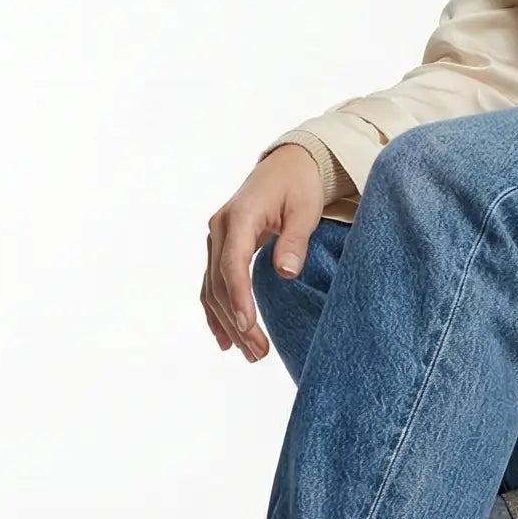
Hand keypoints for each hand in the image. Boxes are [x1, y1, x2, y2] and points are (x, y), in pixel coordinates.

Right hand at [202, 146, 321, 361]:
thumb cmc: (300, 185)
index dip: (238, 298)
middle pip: (219, 282)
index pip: (232, 264)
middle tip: (257, 353)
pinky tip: (225, 338)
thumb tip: (286, 272)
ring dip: (228, 322)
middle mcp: (221, 227)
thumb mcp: (305, 210)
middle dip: (236, 320)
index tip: (249, 327)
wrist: (289, 164)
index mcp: (240, 216)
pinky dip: (216, 310)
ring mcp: (217, 237)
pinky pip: (212, 283)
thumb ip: (294, 241)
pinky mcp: (221, 246)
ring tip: (249, 354)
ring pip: (213, 287)